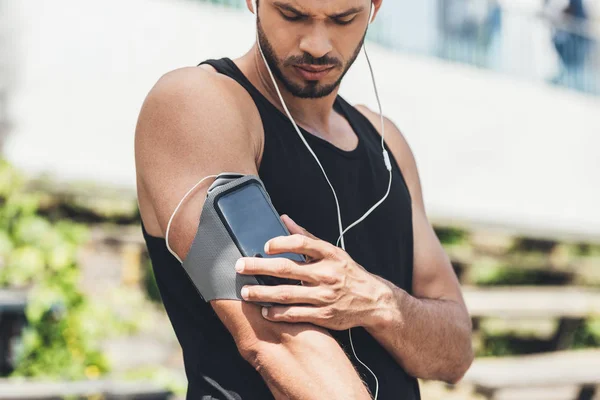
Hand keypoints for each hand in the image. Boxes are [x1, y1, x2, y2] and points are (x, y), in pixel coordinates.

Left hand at [234, 215, 388, 330]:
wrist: (374, 300)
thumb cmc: (348, 272)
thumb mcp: (333, 251)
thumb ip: (307, 237)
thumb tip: (284, 218)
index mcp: (330, 254)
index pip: (302, 243)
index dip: (282, 242)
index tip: (265, 246)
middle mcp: (327, 274)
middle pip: (287, 269)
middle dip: (260, 267)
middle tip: (240, 266)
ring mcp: (325, 296)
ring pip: (287, 293)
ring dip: (263, 293)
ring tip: (245, 292)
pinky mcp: (324, 315)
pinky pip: (295, 314)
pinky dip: (278, 313)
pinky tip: (264, 311)